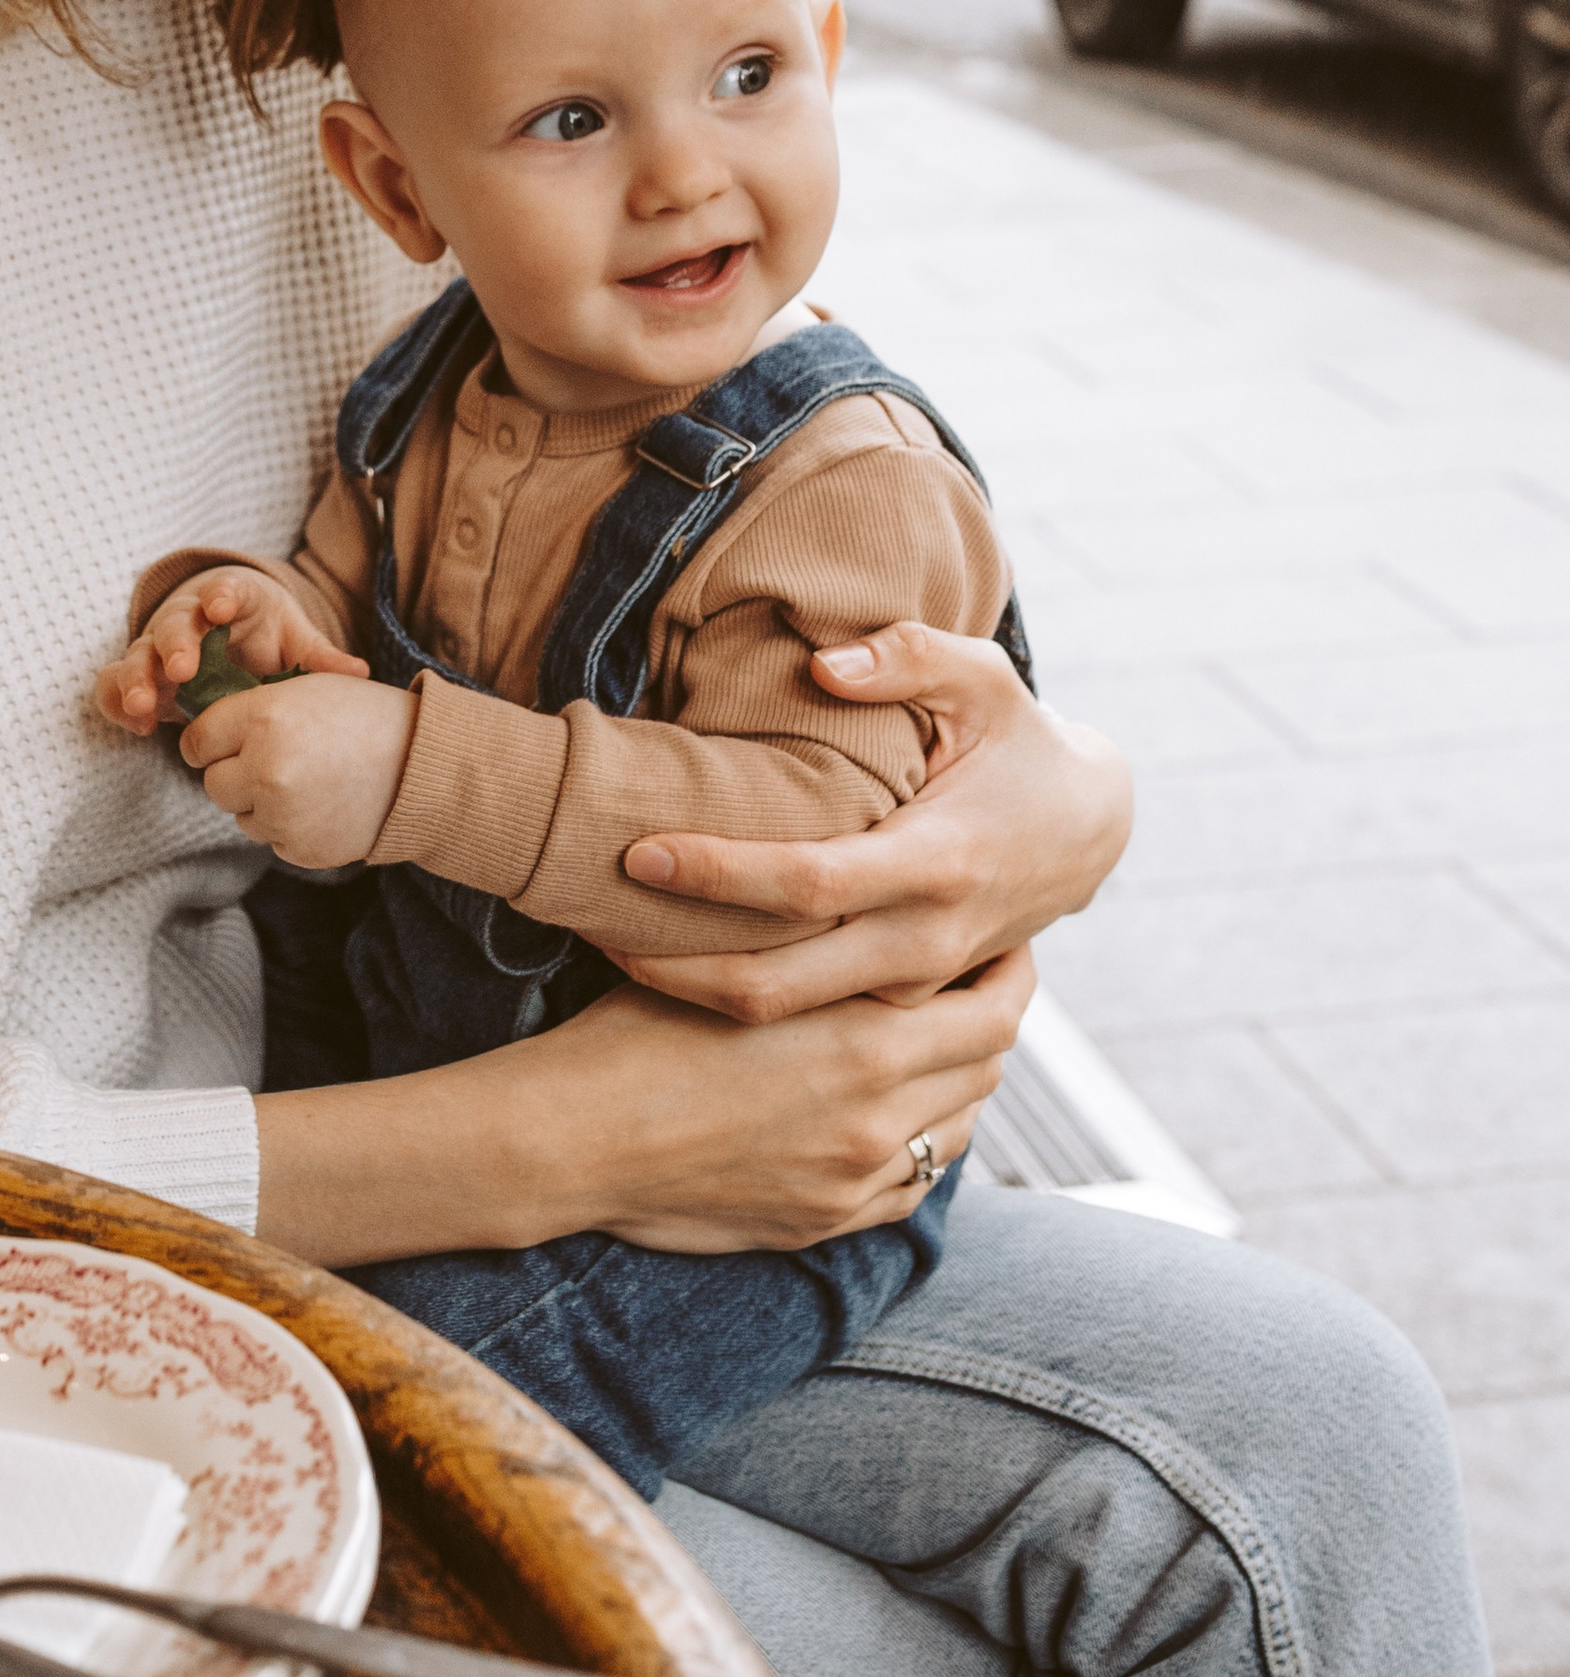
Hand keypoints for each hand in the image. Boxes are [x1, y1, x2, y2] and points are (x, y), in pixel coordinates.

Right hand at [94, 567, 368, 739]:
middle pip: (174, 624)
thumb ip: (318, 657)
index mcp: (231, 599)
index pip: (224, 589)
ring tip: (142, 704)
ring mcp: (158, 647)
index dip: (221, 595)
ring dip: (137, 678)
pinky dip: (118, 701)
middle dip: (176, 644)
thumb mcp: (293, 637)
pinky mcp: (140, 675)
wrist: (226, 628)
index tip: (222, 606)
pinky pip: (115, 684)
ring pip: (138, 655)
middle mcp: (188, 619)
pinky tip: (135, 725)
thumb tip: (360, 673)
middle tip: (183, 668)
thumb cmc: (264, 631)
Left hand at [182, 674, 415, 872]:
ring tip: (306, 781)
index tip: (219, 744)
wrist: (421, 766)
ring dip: (261, 803)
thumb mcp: (304, 689)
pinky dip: (289, 827)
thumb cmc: (362, 717)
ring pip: (242, 816)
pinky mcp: (300, 849)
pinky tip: (322, 804)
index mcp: (264, 718)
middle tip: (271, 762)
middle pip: (213, 784)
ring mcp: (282, 815)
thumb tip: (201, 738)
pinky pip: (273, 839)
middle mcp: (265, 769)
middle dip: (234, 774)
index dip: (207, 742)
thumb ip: (250, 711)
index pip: (197, 741)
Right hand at [552, 944, 1033, 1252]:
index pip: (994, 1004)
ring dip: (958, 1084)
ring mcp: (855, 1178)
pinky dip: (919, 1147)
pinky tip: (894, 1118)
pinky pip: (911, 1185)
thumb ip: (820, 956)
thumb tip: (868, 920)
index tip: (999, 940)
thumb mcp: (739, 966)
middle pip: (988, 1065)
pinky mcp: (824, 1222)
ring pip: (957, 1127)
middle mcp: (879, 1115)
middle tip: (982, 985)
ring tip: (936, 1047)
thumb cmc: (635, 1033)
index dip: (1009, 967)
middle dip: (994, 1019)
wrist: (573, 1139)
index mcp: (867, 1041)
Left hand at [610, 622, 1130, 1022]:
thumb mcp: (986, 680)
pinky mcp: (904, 1000)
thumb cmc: (1019, 741)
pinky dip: (737, 1004)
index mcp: (937, 862)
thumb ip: (911, 656)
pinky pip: (810, 1021)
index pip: (809, 884)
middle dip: (677, 963)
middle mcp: (923, 940)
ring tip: (606, 946)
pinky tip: (670, 968)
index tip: (640, 850)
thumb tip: (826, 663)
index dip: (721, 874)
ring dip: (694, 993)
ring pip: (786, 1020)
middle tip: (587, 923)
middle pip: (780, 984)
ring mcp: (914, 982)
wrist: (1089, 830)